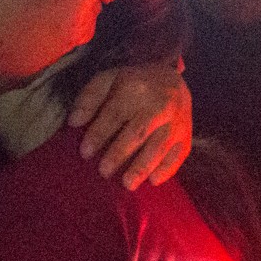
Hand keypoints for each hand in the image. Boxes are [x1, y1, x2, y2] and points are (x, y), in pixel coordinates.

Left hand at [67, 62, 190, 188]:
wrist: (170, 76)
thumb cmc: (133, 82)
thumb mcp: (108, 79)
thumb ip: (89, 98)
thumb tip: (74, 122)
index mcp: (136, 88)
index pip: (115, 114)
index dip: (99, 134)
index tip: (85, 152)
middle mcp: (159, 104)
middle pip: (138, 132)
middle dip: (120, 153)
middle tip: (104, 171)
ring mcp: (176, 120)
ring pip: (160, 145)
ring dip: (143, 166)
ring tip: (127, 184)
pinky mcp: (186, 134)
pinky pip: (179, 153)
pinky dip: (168, 169)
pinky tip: (153, 181)